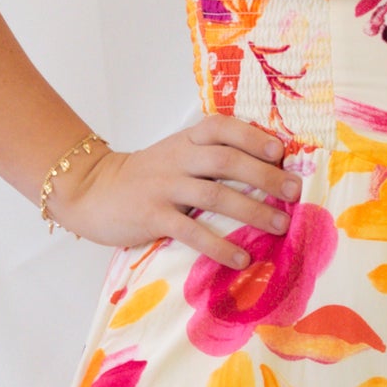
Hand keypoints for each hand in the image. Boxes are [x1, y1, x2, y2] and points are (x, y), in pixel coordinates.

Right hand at [54, 113, 298, 265]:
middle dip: (265, 176)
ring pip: (216, 196)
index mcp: (186, 140)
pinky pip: (192, 232)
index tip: (281, 152)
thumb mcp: (175, 155)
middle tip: (294, 193)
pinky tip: (241, 258)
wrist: (92, 191)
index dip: (253, 137)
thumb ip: (209, 156)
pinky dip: (220, 246)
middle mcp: (177, 159)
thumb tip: (266, 171)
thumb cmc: (144, 176)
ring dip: (253, 211)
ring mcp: (164, 187)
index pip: (223, 128)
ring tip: (281, 227)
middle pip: (227, 161)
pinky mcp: (153, 217)